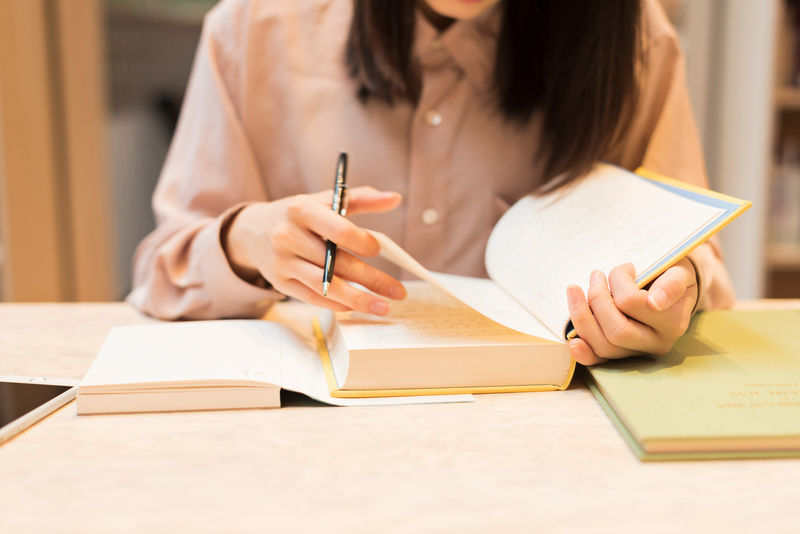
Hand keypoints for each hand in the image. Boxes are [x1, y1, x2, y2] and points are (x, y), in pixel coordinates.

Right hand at [223, 186, 406, 314]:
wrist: (252, 232)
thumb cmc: (297, 216)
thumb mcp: (324, 201)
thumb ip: (360, 199)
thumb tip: (394, 198)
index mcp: (302, 210)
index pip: (338, 229)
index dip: (362, 241)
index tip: (378, 249)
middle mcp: (288, 236)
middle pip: (336, 262)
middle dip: (371, 279)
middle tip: (397, 291)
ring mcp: (282, 262)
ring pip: (325, 285)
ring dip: (357, 299)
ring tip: (382, 307)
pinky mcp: (280, 283)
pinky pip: (312, 298)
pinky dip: (336, 304)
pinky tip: (356, 308)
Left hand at [565, 259, 697, 364]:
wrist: (673, 289)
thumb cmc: (673, 276)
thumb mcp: (681, 272)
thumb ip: (673, 283)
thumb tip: (656, 302)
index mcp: (673, 322)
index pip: (632, 303)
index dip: (619, 281)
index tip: (626, 267)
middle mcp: (657, 343)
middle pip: (616, 330)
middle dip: (597, 299)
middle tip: (595, 275)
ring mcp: (638, 352)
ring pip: (604, 345)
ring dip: (582, 316)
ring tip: (575, 290)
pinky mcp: (621, 355)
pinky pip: (599, 359)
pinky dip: (584, 352)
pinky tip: (572, 340)